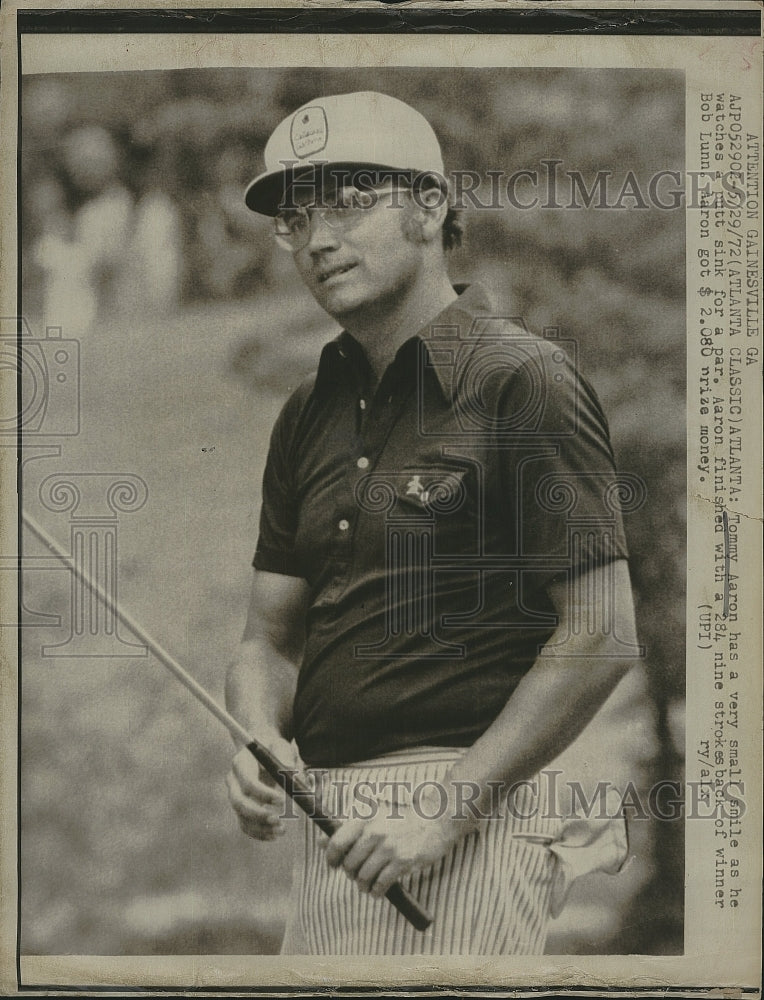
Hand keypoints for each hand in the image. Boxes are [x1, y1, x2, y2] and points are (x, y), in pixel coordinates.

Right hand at [226, 734, 300, 840]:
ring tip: (281, 831)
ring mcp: (235, 796)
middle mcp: (233, 781)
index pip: (248, 782)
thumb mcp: (281, 746)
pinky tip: (274, 835)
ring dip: (260, 828)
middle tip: (278, 821)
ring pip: (241, 817)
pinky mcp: (241, 808)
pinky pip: (245, 824)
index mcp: (241, 763)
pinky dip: (258, 833)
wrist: (262, 751)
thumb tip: (291, 773)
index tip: (282, 800)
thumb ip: (284, 757)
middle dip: (258, 814)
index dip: (263, 794)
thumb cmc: (273, 748)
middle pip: (238, 802)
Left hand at [324, 793, 470, 898]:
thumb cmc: (402, 816)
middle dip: (350, 873)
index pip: (337, 842)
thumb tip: (321, 843)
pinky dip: (376, 891)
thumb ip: (347, 827)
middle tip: (356, 874)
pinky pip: (380, 885)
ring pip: (363, 877)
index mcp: (365, 817)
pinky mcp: (403, 861)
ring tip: (367, 884)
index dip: (331, 858)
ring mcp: (389, 847)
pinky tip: (378, 889)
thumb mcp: (373, 813)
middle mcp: (375, 831)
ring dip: (362, 885)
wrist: (436, 819)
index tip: (332, 864)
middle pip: (349, 864)